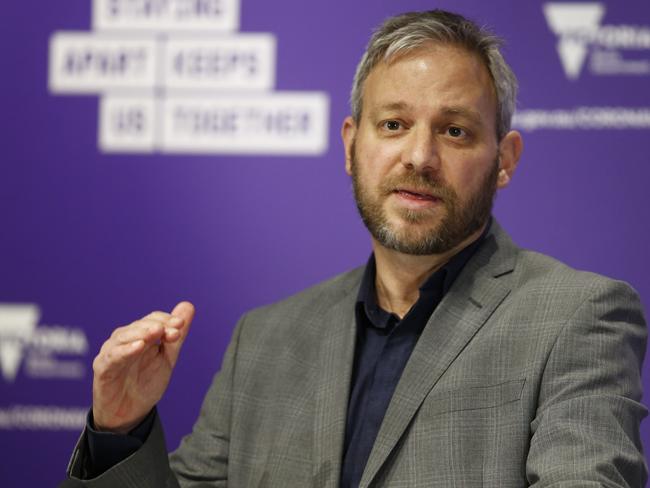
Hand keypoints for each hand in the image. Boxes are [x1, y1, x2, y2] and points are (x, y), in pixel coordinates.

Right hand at [91, 301, 194, 433]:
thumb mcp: (166, 358)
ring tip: (157, 332)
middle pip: (140, 325)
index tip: (181, 326)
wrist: (130, 413)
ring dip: (142, 333)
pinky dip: (125, 350)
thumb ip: (176, 335)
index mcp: (140, 335)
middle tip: (175, 331)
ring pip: (124, 336)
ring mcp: (112, 352)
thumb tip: (188, 305)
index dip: (167, 320)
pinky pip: (113, 356)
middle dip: (159, 326)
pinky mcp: (102, 367)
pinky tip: (139, 347)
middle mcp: (124, 339)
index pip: (153, 320)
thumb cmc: (146, 383)